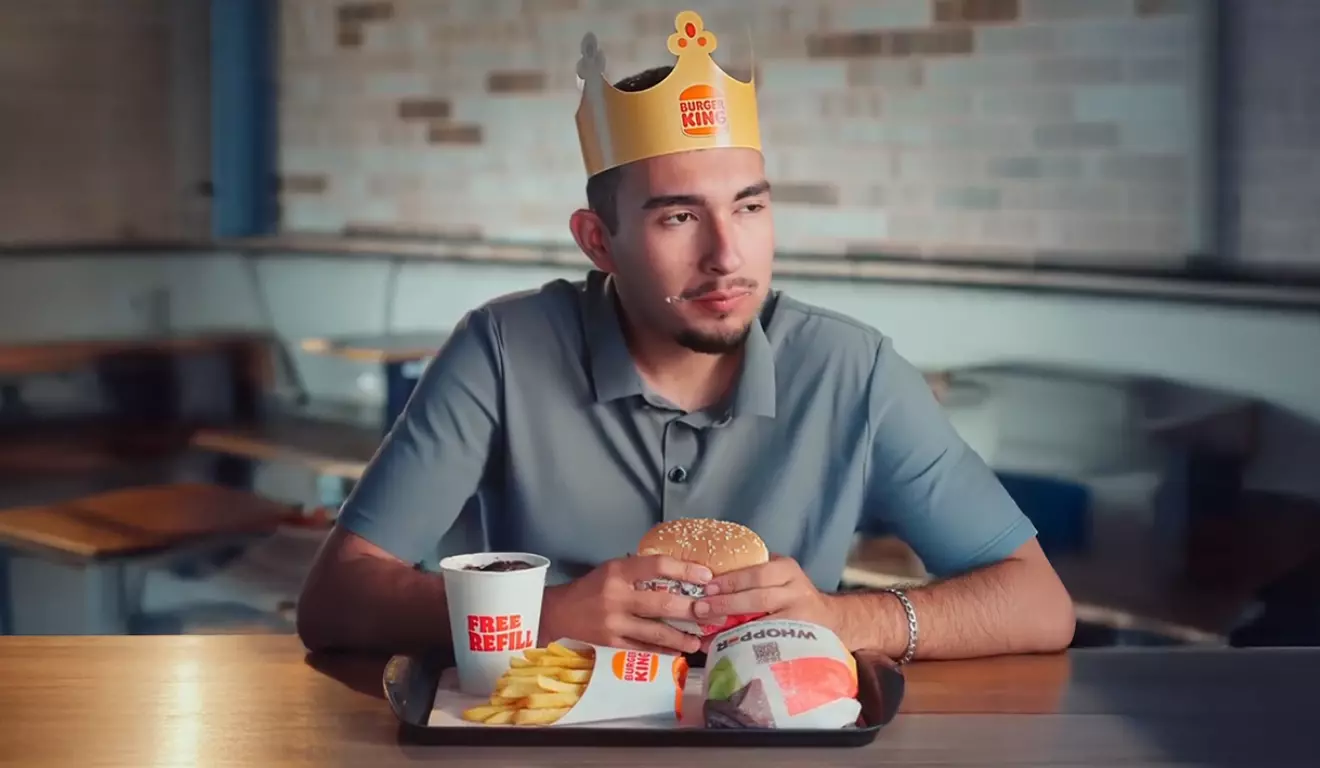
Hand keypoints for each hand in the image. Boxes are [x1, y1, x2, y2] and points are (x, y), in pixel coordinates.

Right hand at [539, 555, 710, 654]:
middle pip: (662, 602)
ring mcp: (614, 623)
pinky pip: (643, 648)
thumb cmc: (592, 586)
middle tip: (713, 613)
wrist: (560, 612)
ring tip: (700, 639)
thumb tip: (682, 575)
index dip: (685, 570)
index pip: (657, 566)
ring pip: (655, 631)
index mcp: (618, 572)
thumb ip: (641, 572)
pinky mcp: (612, 643)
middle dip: (691, 609)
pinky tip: (678, 650)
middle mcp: (616, 597)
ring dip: (682, 636)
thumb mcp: (614, 569)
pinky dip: (663, 649)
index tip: (706, 576)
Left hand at [694, 555, 838, 632]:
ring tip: (707, 632)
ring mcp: (800, 619)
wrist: (830, 619)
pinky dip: (744, 646)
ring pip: (763, 623)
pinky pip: (769, 644)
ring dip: (731, 628)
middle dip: (726, 604)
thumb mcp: (780, 575)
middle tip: (699, 609)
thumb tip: (707, 582)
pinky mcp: (800, 641)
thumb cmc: (792, 595)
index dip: (730, 581)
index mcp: (787, 570)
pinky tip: (724, 649)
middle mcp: (797, 592)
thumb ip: (754, 574)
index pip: (757, 574)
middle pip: (758, 597)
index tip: (706, 588)